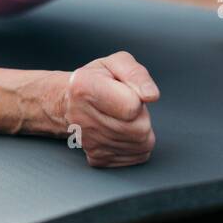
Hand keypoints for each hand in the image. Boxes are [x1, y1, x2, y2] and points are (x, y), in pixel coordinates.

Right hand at [61, 51, 159, 166]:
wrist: (71, 102)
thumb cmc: (98, 80)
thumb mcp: (117, 63)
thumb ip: (136, 74)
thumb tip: (151, 95)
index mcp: (84, 87)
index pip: (131, 106)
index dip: (137, 97)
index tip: (126, 91)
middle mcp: (82, 118)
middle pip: (139, 129)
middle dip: (142, 116)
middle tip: (127, 105)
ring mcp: (89, 142)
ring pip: (141, 144)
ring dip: (141, 130)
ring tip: (124, 117)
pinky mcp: (98, 159)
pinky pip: (137, 156)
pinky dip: (137, 144)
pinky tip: (122, 131)